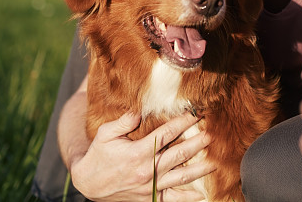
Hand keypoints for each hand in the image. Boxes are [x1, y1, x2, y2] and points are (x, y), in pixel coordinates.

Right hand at [69, 112, 215, 200]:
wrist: (88, 184)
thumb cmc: (98, 155)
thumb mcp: (106, 134)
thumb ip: (124, 121)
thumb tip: (140, 109)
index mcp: (137, 152)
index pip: (166, 134)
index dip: (183, 123)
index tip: (195, 114)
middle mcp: (146, 170)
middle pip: (178, 155)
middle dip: (196, 144)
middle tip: (211, 135)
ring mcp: (149, 186)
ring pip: (180, 177)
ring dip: (199, 169)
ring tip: (214, 162)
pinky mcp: (149, 198)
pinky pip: (172, 199)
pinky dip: (187, 198)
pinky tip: (201, 194)